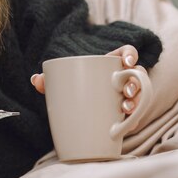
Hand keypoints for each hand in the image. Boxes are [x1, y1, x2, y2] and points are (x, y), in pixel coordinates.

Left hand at [30, 45, 144, 114]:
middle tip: (126, 92)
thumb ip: (51, 81)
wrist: (80, 116)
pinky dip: (133, 119)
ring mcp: (129, 96)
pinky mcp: (129, 114)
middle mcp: (124, 79)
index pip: (127, 53)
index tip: (127, 62)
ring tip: (126, 109)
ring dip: (137, 101)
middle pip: (138, 75)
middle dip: (136, 83)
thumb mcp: (65, 83)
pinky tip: (127, 124)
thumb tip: (36, 79)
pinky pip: (137, 115)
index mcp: (111, 65)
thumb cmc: (76, 92)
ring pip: (141, 95)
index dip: (131, 55)